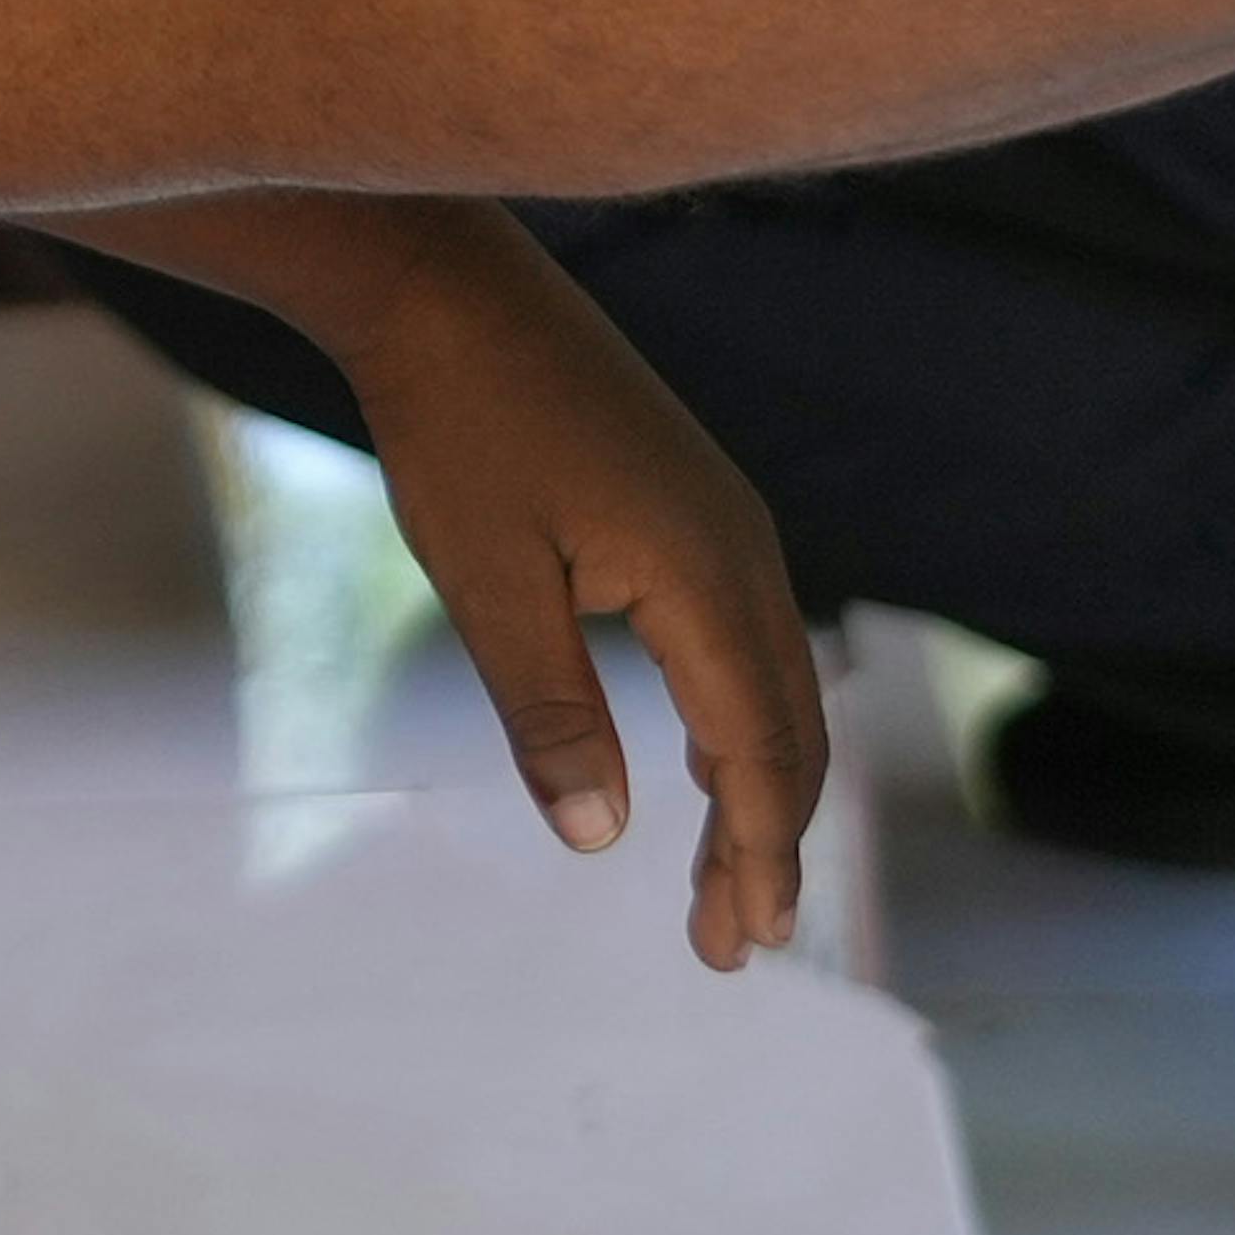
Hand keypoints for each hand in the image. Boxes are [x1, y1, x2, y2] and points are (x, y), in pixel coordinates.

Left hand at [317, 224, 828, 972]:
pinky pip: (743, 638)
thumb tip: (603, 841)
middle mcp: (743, 549)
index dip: (761, 855)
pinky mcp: (691, 506)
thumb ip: (547, 712)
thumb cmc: (455, 427)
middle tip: (733, 946)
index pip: (763, 751)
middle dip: (769, 843)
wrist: (443, 288)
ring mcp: (724, 521)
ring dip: (756, 789)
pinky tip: (702, 769)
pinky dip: (737, 721)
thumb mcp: (486, 581)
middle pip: (791, 730)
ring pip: (772, 685)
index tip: (745, 945)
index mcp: (705, 575)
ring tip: (722, 885)